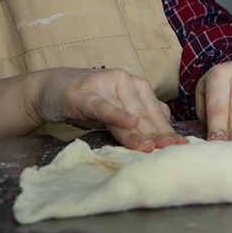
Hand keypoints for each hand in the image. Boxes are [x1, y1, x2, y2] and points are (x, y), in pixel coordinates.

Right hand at [33, 67, 186, 151]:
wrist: (51, 89)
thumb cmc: (88, 100)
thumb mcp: (117, 108)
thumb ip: (139, 113)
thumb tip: (166, 122)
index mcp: (135, 85)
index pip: (154, 112)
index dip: (166, 130)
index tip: (180, 147)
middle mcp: (123, 81)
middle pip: (143, 114)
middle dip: (157, 134)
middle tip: (171, 151)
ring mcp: (103, 85)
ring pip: (125, 112)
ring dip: (139, 132)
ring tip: (151, 147)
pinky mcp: (82, 93)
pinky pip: (102, 106)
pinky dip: (116, 114)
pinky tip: (128, 122)